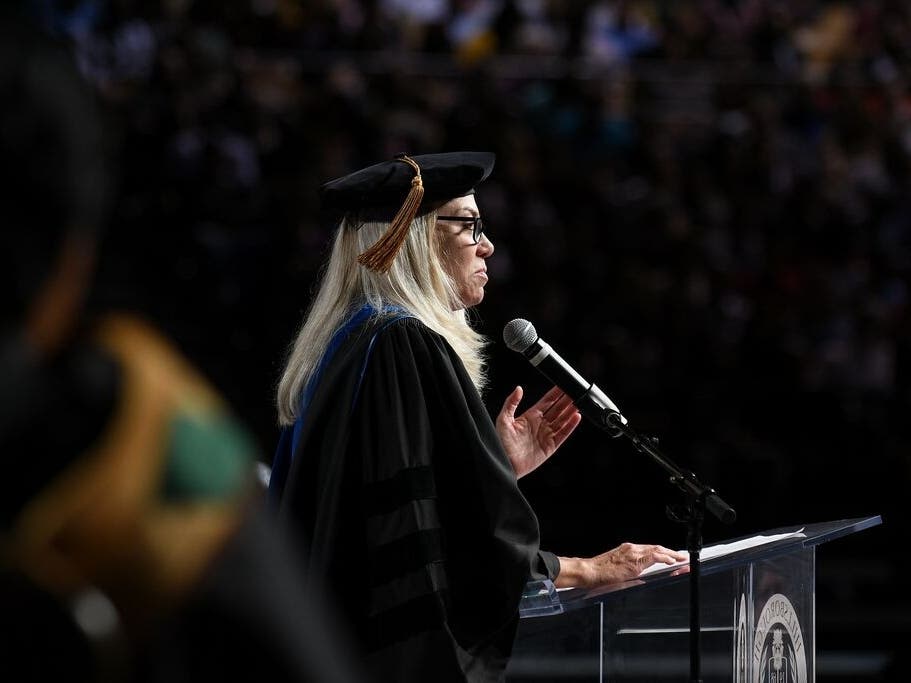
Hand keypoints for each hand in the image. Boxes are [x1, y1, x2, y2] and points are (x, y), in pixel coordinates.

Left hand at [496, 386, 581, 477]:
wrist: (505, 464)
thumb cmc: (500, 443)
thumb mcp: (503, 420)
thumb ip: (511, 403)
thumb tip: (518, 389)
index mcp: (530, 416)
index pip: (546, 401)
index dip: (555, 393)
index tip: (562, 385)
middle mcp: (540, 424)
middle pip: (557, 409)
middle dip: (566, 400)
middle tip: (575, 391)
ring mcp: (546, 435)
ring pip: (562, 420)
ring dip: (570, 411)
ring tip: (579, 402)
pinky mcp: (551, 446)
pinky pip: (563, 434)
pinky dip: (571, 426)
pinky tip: (576, 417)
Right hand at [555, 543, 688, 588]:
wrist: (589, 571)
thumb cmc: (599, 573)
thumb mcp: (617, 568)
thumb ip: (630, 569)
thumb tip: (641, 578)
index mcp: (627, 550)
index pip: (650, 549)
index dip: (663, 553)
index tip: (672, 556)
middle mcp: (631, 549)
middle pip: (656, 548)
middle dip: (671, 553)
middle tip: (682, 556)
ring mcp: (633, 554)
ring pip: (657, 550)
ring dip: (671, 555)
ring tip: (681, 559)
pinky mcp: (634, 562)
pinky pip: (653, 557)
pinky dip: (664, 558)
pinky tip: (672, 562)